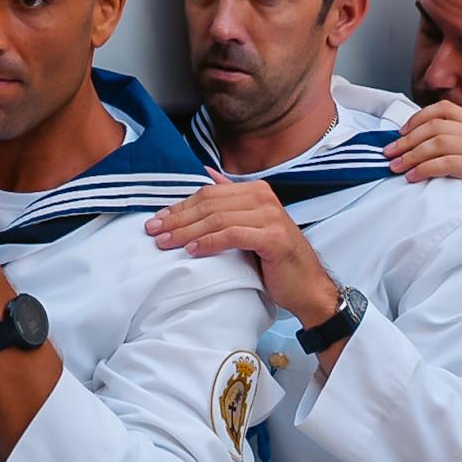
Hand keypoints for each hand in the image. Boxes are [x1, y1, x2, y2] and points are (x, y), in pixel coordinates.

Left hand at [146, 171, 338, 328]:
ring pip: (217, 218)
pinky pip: (232, 235)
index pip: (208, 194)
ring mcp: (270, 216)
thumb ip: (232, 201)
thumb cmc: (276, 260)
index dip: (180, 207)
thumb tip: (207, 174)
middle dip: (177, 218)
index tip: (157, 220)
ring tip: (165, 242)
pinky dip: (209, 242)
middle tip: (153, 231)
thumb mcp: (252, 226)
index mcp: (256, 191)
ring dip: (187, 231)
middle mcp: (264, 198)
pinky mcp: (272, 237)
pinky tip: (192, 250)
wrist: (308, 287)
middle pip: (209, 204)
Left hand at [381, 99, 461, 226]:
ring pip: (436, 143)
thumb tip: (430, 150)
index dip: (418, 118)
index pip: (444, 109)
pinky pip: (446, 163)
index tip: (401, 133)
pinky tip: (413, 177)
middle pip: (434, 126)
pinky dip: (424, 169)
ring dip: (410, 155)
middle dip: (406, 139)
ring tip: (395, 167)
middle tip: (388, 153)